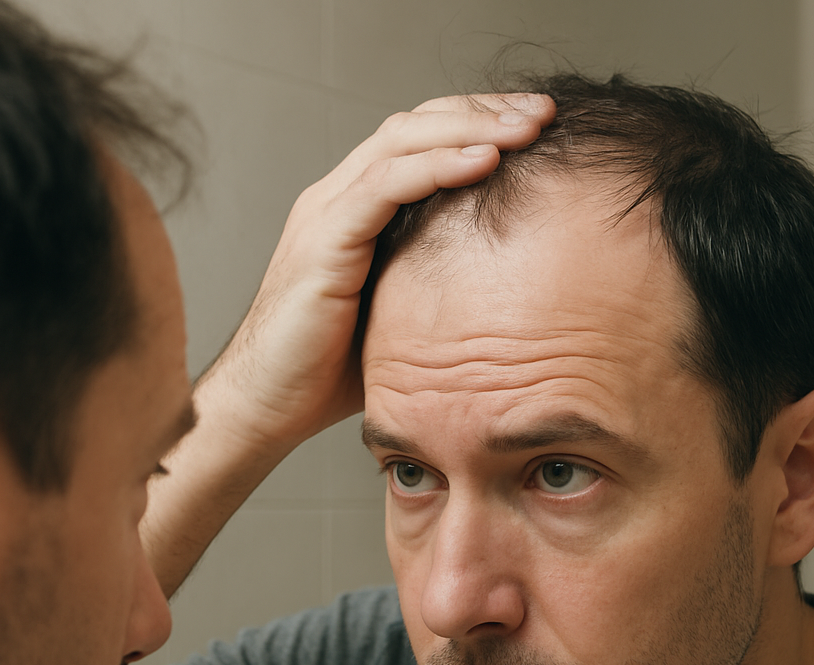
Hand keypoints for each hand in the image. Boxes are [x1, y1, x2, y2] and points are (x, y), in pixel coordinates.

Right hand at [143, 93, 553, 596]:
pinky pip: (384, 187)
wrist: (268, 405)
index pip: (422, 141)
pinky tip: (484, 160)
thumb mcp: (402, 315)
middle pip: (417, 124)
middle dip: (485, 110)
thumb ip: (437, 284)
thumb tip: (506, 290)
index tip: (537, 126)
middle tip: (545, 110)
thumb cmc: (332, 370)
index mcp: (357, 209)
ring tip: (527, 124)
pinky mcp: (323, 242)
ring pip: (403, 140)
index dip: (479, 123)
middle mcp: (338, 197)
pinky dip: (436, 167)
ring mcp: (326, 214)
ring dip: (470, 126)